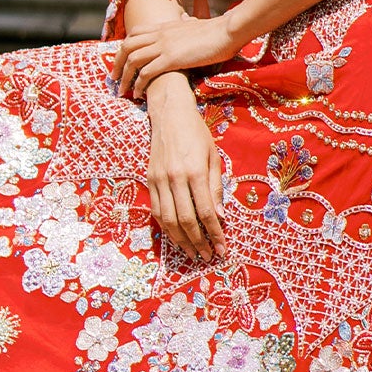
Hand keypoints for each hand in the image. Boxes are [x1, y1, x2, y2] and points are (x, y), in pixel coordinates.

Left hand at [112, 13, 236, 99]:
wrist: (226, 31)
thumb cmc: (216, 31)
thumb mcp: (195, 24)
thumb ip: (186, 24)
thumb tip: (186, 19)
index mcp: (164, 26)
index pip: (134, 32)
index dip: (125, 46)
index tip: (122, 60)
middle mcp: (159, 34)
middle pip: (127, 46)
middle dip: (117, 63)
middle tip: (114, 78)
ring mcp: (164, 46)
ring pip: (132, 60)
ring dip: (124, 77)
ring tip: (122, 90)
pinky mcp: (171, 59)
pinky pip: (146, 72)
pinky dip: (138, 84)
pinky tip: (139, 94)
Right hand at [145, 79, 225, 262]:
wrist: (169, 115)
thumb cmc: (196, 134)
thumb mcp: (213, 157)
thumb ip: (215, 187)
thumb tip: (219, 216)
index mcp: (194, 171)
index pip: (205, 211)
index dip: (215, 233)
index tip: (222, 248)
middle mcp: (174, 178)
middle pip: (185, 220)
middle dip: (198, 242)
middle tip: (208, 256)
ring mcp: (159, 181)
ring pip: (167, 220)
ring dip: (181, 240)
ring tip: (193, 253)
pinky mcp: (149, 181)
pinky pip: (156, 211)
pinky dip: (166, 228)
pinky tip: (177, 237)